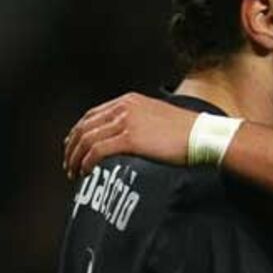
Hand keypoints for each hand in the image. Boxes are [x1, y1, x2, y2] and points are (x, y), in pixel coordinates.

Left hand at [63, 93, 197, 176]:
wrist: (203, 135)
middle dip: (72, 147)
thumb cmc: (186, 131)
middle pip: (84, 127)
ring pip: (87, 140)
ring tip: (75, 172)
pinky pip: (98, 151)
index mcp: (128, 100)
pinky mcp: (130, 139)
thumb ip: (137, 122)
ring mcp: (126, 122)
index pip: (92, 115)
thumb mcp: (156, 117)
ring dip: (76, 158)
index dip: (78, 132)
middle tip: (68, 164)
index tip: (73, 147)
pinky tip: (87, 171)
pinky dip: (88, 162)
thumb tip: (125, 138)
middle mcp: (123, 107)